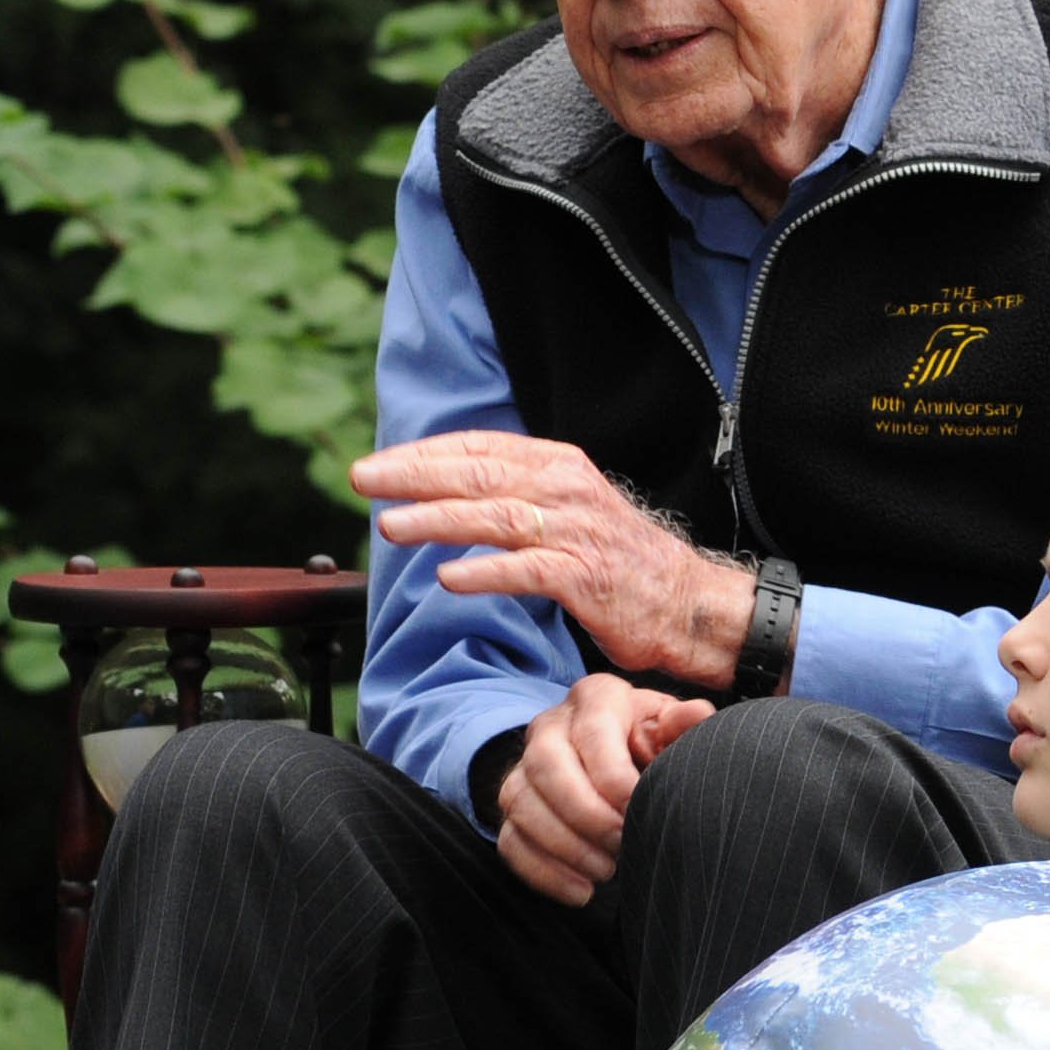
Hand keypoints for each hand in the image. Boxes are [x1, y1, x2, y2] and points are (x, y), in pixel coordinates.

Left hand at [356, 433, 751, 682]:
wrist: (686, 602)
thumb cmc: (618, 561)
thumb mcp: (567, 508)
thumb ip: (515, 494)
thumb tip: (446, 491)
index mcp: (557, 466)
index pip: (479, 448)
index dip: (422, 454)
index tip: (376, 465)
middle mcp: (565, 489)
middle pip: (478, 474)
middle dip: (414, 476)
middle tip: (363, 480)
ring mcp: (576, 532)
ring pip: (495, 516)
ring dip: (438, 520)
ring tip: (392, 526)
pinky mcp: (586, 578)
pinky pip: (527, 571)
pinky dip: (485, 572)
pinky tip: (449, 578)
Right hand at [498, 676, 713, 906]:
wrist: (617, 759)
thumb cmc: (650, 743)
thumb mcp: (671, 729)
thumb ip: (684, 725)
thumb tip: (695, 715)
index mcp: (595, 698)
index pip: (593, 734)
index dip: (615, 778)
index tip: (639, 810)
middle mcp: (549, 726)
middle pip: (547, 766)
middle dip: (586, 814)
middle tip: (622, 843)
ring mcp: (524, 768)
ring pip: (522, 804)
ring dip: (565, 846)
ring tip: (607, 870)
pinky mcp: (513, 808)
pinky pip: (510, 841)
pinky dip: (543, 872)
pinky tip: (581, 890)